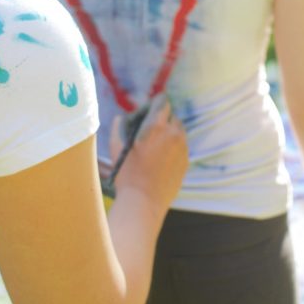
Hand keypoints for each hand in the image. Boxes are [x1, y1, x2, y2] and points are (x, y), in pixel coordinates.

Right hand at [112, 95, 187, 209]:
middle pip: (172, 116)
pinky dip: (174, 147)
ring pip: (179, 131)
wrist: (143, 201)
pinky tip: (162, 157)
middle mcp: (173, 134)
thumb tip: (121, 117)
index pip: (163, 102)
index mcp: (156, 126)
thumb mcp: (116, 147)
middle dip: (163, 119)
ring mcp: (182, 148)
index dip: (156, 103)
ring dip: (170, 132)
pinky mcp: (186, 161)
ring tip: (157, 143)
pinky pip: (182, 147)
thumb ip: (119, 126)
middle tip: (151, 129)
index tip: (150, 109)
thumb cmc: (127, 174)